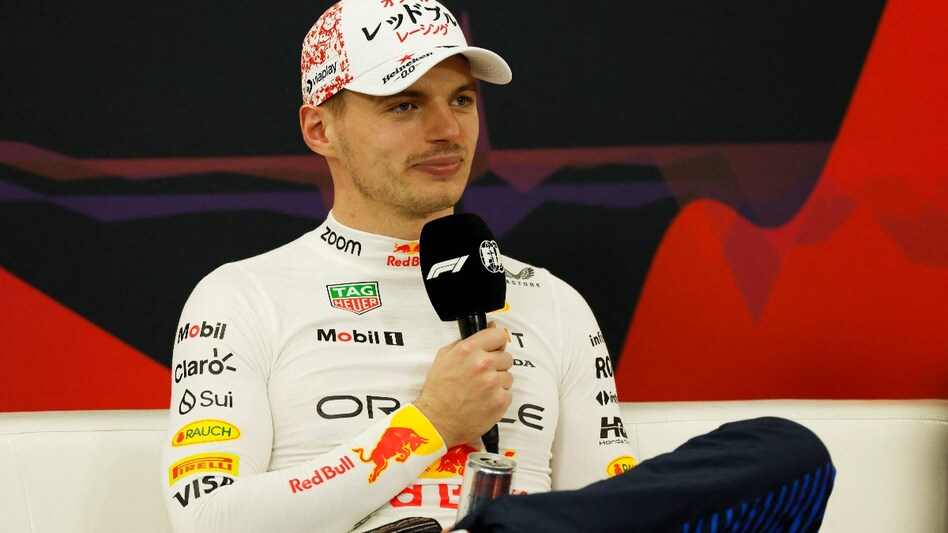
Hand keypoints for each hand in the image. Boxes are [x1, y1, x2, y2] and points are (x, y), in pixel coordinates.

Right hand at [414, 323, 513, 447]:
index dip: (497, 343)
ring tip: (480, 391)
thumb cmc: (439, 390)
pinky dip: (498, 398)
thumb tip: (491, 327)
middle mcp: (482, 364)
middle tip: (482, 376)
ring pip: (508, 377)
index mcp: (468, 349)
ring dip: (498, 383)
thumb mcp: (445, 357)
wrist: (436, 420)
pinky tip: (484, 401)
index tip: (494, 350)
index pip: (499, 336)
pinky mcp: (500, 401)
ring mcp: (493, 383)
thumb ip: (468, 341)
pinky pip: (508, 393)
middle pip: (507, 357)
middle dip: (497, 365)